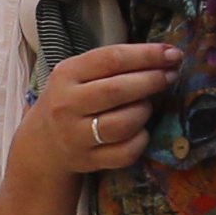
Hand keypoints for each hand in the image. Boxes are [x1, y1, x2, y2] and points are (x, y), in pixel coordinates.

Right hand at [10, 42, 178, 180]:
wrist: (42, 143)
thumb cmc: (70, 99)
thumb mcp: (78, 74)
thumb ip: (112, 65)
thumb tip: (165, 57)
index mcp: (66, 75)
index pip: (111, 59)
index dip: (146, 55)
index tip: (172, 53)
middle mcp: (67, 105)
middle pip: (118, 90)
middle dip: (152, 81)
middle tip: (170, 76)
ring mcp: (76, 136)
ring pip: (124, 124)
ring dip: (144, 111)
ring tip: (147, 105)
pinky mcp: (88, 161)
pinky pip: (126, 152)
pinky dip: (141, 140)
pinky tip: (140, 131)